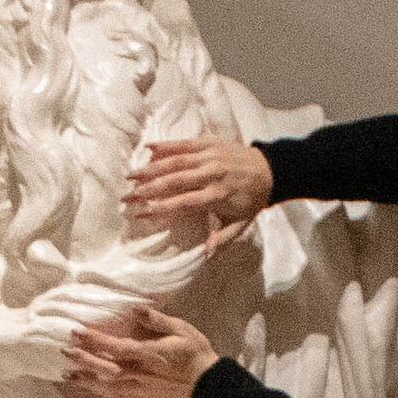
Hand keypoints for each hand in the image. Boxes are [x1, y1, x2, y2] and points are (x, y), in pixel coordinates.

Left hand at [61, 300, 214, 397]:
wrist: (209, 388)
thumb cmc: (197, 355)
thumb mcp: (182, 330)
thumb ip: (157, 320)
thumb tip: (135, 308)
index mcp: (149, 355)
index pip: (116, 347)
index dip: (94, 340)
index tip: (77, 332)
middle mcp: (141, 374)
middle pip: (105, 368)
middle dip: (83, 360)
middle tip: (64, 352)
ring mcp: (140, 390)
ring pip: (107, 386)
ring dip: (86, 379)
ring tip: (67, 374)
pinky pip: (116, 397)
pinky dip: (100, 392)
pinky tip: (90, 387)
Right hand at [126, 134, 270, 244]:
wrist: (270, 170)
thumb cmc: (251, 201)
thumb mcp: (241, 224)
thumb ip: (222, 239)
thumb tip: (204, 255)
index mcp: (217, 196)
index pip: (183, 203)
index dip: (160, 209)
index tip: (140, 214)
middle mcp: (211, 174)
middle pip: (174, 181)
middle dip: (148, 189)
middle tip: (127, 196)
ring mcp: (209, 156)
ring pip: (176, 161)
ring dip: (150, 168)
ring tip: (130, 176)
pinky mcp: (209, 143)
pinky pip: (184, 143)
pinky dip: (165, 146)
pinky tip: (147, 150)